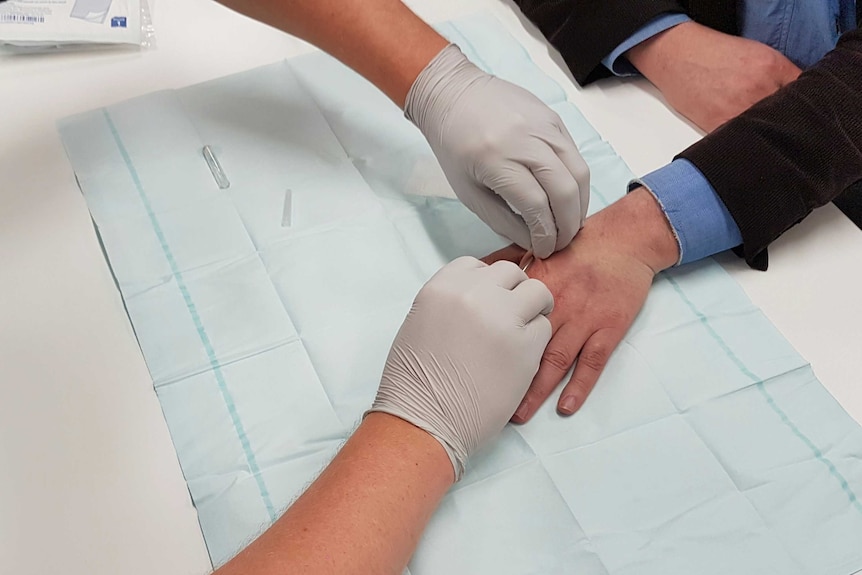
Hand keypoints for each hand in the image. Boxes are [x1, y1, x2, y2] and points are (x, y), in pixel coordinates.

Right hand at [369, 256, 553, 478]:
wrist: (425, 420)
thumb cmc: (415, 382)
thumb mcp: (420, 323)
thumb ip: (450, 302)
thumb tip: (477, 298)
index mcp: (443, 286)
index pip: (479, 265)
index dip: (488, 283)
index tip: (489, 300)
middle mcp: (474, 293)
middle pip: (511, 273)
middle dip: (514, 293)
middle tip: (511, 316)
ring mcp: (502, 316)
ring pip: (537, 293)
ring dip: (533, 311)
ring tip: (523, 333)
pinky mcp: (526, 345)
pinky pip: (545, 328)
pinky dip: (537, 341)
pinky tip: (521, 358)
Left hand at [406, 45, 589, 258]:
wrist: (453, 93)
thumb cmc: (453, 146)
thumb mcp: (468, 191)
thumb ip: (503, 220)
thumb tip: (533, 240)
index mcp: (496, 160)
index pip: (536, 205)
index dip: (546, 233)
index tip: (545, 250)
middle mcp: (525, 140)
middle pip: (564, 190)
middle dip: (568, 225)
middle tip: (562, 242)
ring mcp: (544, 125)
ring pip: (579, 172)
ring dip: (579, 204)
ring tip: (569, 224)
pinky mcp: (554, 117)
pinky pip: (576, 155)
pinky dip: (576, 181)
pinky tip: (568, 197)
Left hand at [483, 188, 679, 422]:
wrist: (624, 238)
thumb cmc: (575, 246)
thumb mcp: (534, 248)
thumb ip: (501, 262)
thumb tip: (470, 273)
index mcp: (532, 282)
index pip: (501, 314)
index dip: (481, 341)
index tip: (461, 367)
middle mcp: (556, 301)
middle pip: (524, 342)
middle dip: (504, 373)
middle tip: (484, 402)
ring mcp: (584, 316)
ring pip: (556, 357)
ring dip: (537, 388)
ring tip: (518, 414)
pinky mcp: (609, 326)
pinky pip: (593, 360)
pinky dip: (580, 385)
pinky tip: (565, 407)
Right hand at [626, 22, 800, 131]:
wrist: (679, 58)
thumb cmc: (716, 56)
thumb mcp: (759, 55)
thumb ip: (783, 75)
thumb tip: (798, 99)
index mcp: (771, 69)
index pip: (803, 96)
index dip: (804, 107)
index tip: (801, 115)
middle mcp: (757, 90)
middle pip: (786, 118)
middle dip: (785, 123)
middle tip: (782, 128)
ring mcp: (736, 110)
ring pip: (765, 133)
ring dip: (765, 136)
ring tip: (760, 134)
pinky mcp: (717, 126)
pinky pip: (740, 141)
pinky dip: (745, 143)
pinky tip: (743, 139)